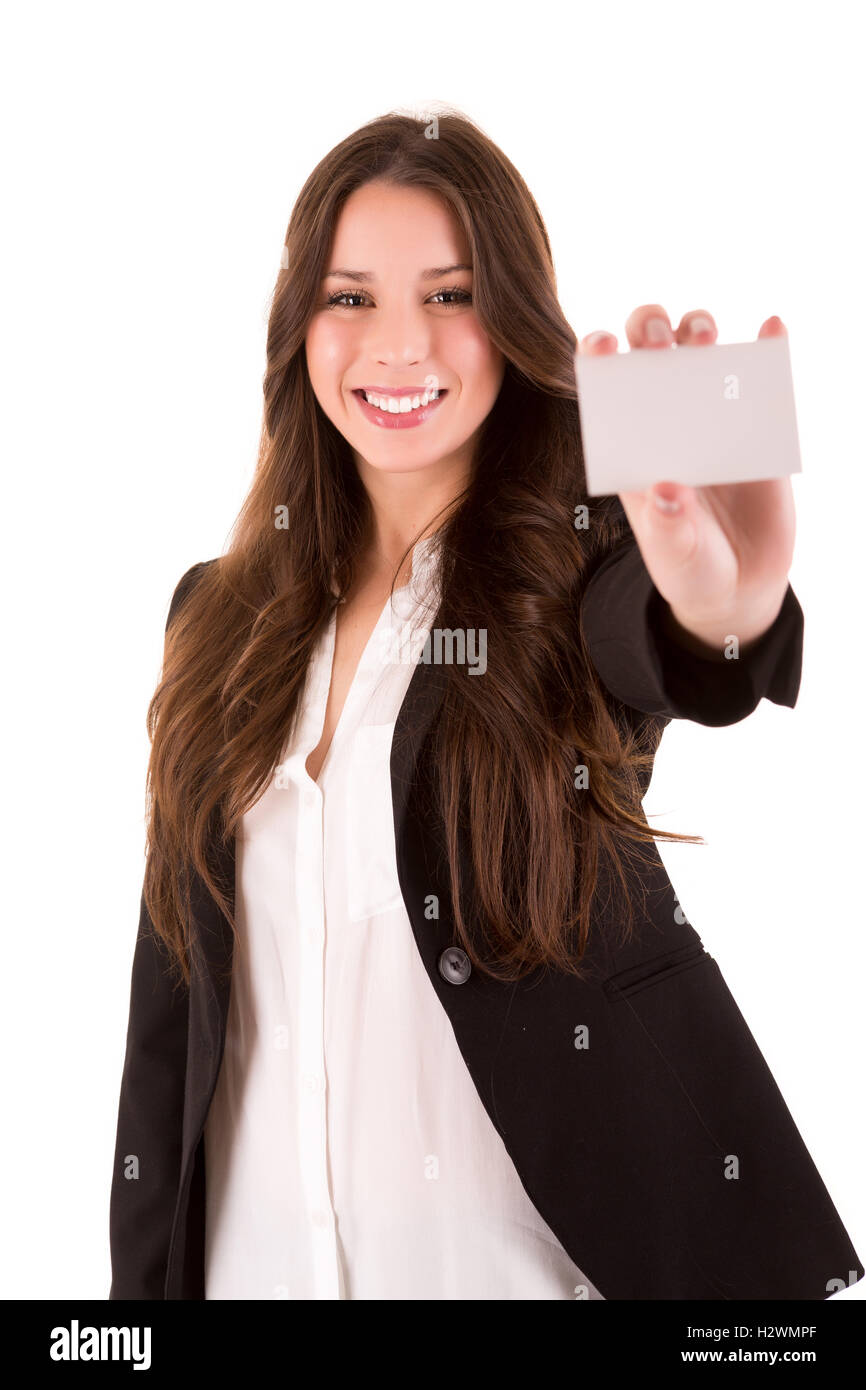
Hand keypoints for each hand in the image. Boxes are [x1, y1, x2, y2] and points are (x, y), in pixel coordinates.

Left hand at [576, 306, 795, 656]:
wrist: (740, 583)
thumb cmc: (689, 566)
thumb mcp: (674, 555)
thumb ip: (669, 528)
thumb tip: (670, 491)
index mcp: (631, 445)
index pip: (605, 388)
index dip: (598, 357)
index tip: (601, 344)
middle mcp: (666, 420)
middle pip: (651, 352)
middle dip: (649, 328)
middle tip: (657, 339)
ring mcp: (712, 417)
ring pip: (700, 350)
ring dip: (698, 327)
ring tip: (703, 334)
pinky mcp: (757, 425)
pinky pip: (760, 377)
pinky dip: (768, 346)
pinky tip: (771, 329)